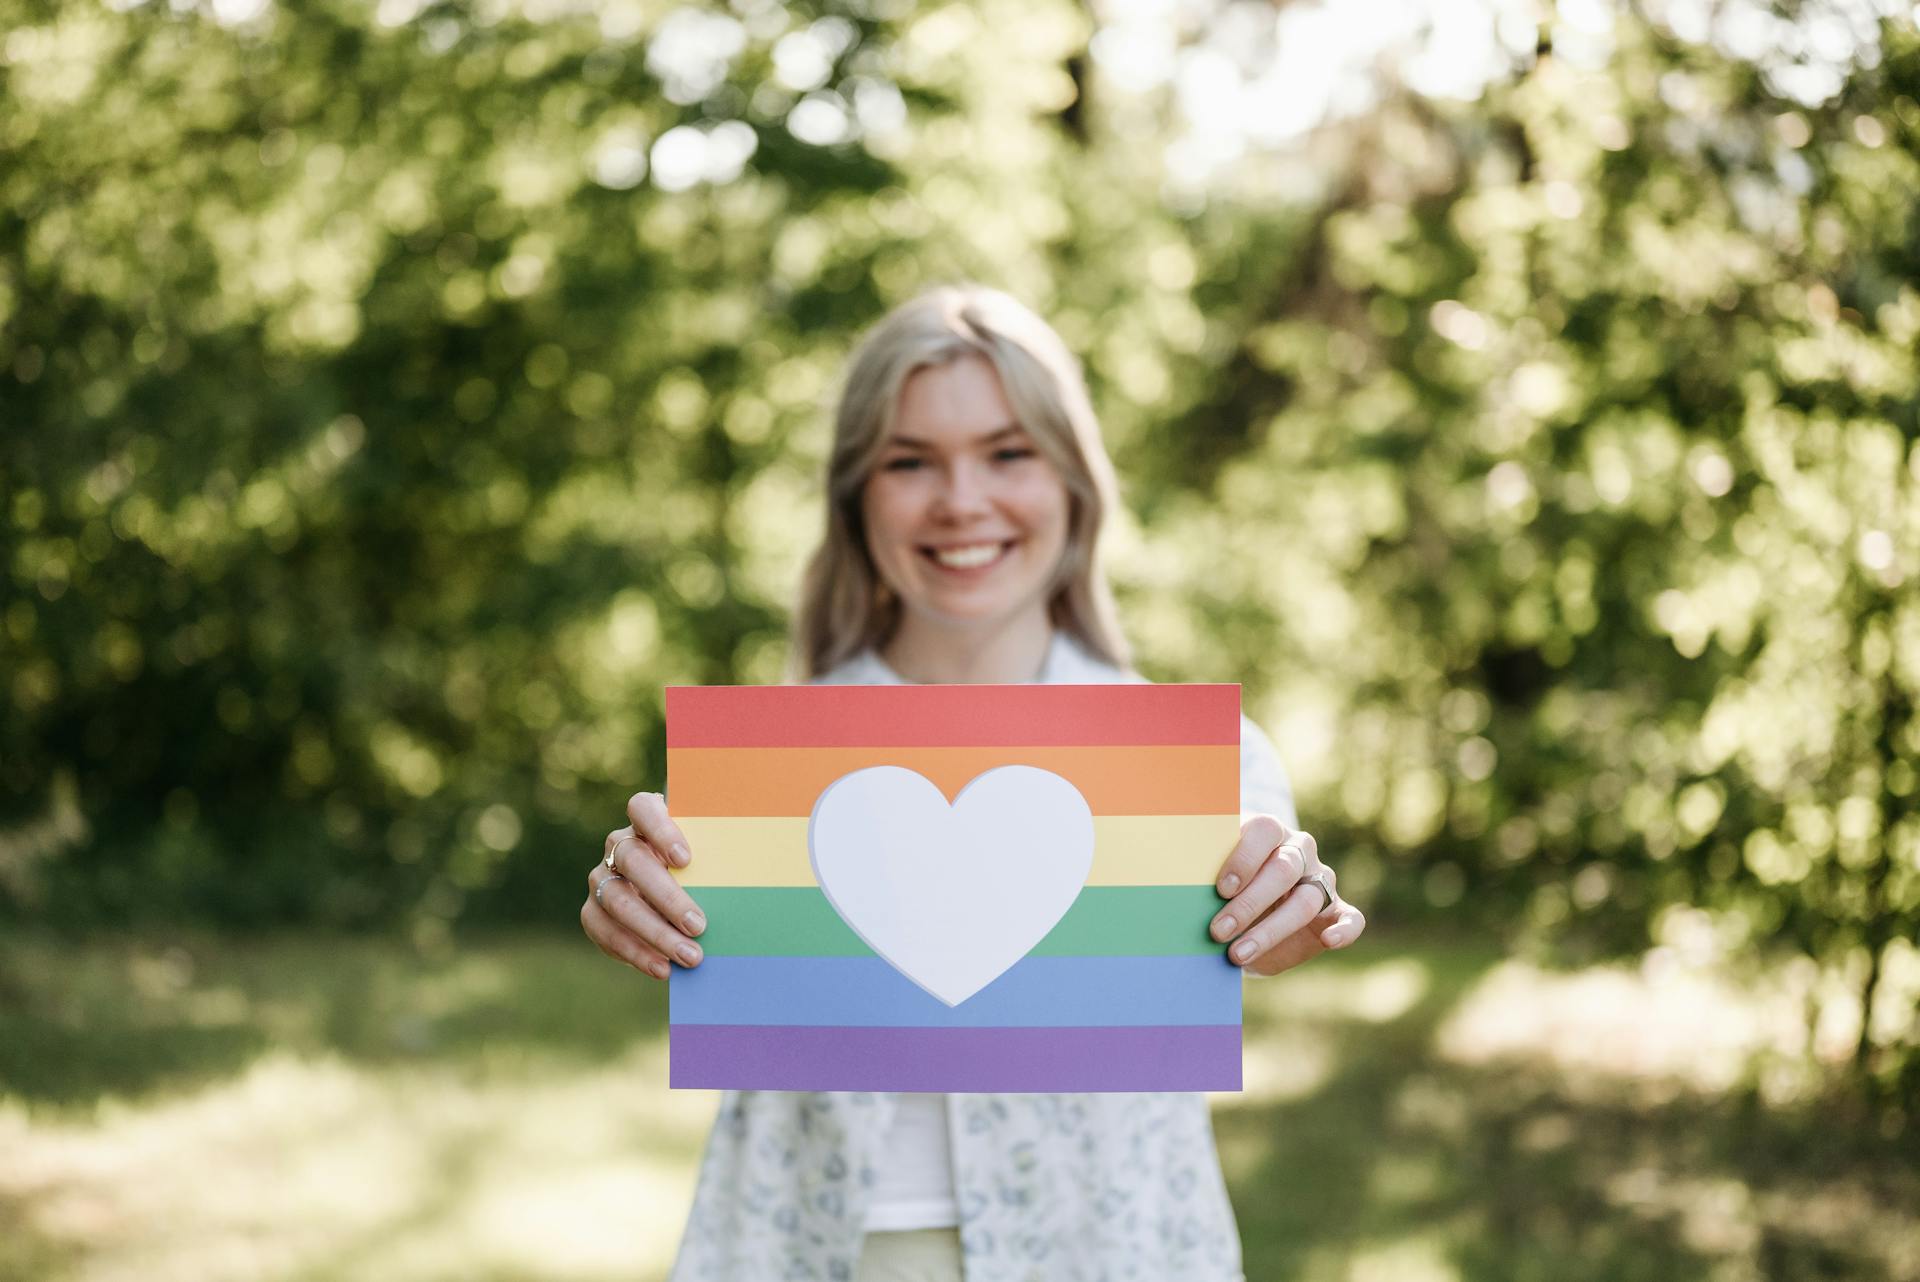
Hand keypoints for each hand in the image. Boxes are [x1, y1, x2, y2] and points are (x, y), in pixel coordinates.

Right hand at [580, 791, 707, 980]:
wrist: (672, 895)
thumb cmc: (700, 867)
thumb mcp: (709, 854)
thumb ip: (718, 853)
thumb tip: (759, 866)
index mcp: (645, 819)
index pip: (642, 808)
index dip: (661, 831)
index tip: (686, 859)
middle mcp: (618, 845)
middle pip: (633, 861)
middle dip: (666, 896)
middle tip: (699, 925)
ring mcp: (602, 877)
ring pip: (618, 902)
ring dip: (656, 933)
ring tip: (690, 956)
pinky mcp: (593, 911)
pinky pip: (606, 932)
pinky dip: (637, 953)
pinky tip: (663, 968)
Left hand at [1209, 815, 1363, 976]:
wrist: (1243, 910)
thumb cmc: (1220, 885)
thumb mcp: (1208, 872)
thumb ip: (1202, 871)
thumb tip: (1179, 880)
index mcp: (1268, 830)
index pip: (1264, 830)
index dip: (1243, 857)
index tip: (1220, 889)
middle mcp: (1299, 850)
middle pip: (1283, 870)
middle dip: (1248, 903)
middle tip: (1218, 931)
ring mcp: (1320, 880)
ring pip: (1307, 900)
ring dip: (1271, 930)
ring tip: (1238, 954)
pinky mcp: (1335, 910)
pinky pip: (1352, 918)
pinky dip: (1345, 929)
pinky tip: (1329, 941)